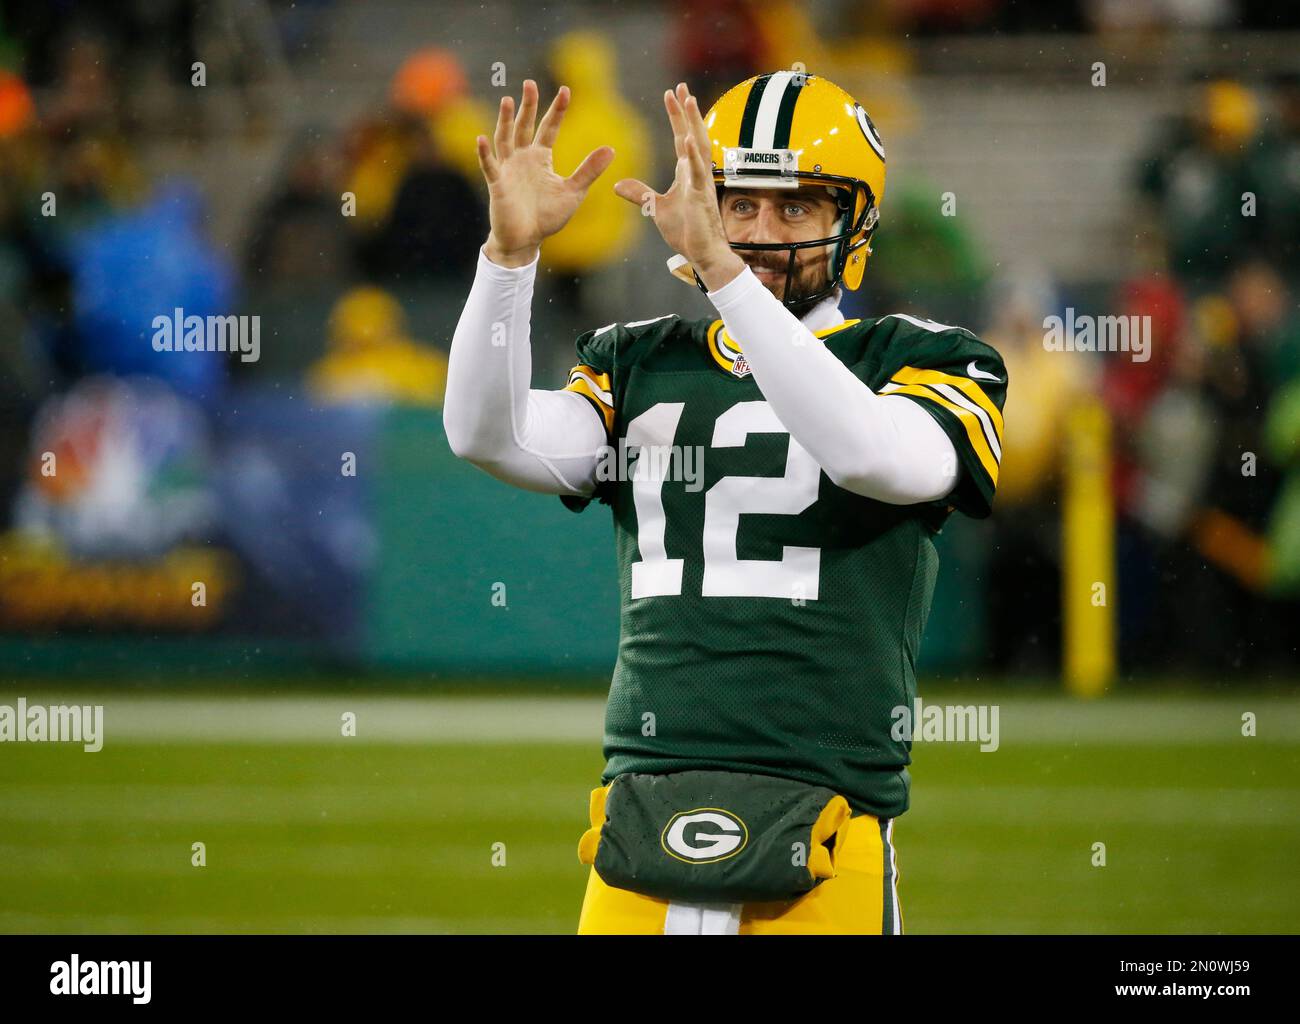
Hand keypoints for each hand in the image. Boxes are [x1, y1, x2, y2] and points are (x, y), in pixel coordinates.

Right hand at [476, 80, 614, 266]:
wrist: (526, 240)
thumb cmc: (547, 217)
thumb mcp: (573, 192)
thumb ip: (589, 170)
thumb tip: (611, 149)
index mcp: (541, 158)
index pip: (549, 128)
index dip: (557, 110)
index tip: (566, 90)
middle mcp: (523, 158)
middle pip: (525, 126)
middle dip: (528, 106)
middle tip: (530, 83)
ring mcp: (508, 169)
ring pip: (505, 139)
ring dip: (506, 121)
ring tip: (508, 100)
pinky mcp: (498, 185)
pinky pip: (490, 166)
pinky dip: (485, 154)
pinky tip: (482, 139)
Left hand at [614, 82, 744, 289]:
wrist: (702, 254)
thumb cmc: (687, 232)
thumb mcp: (655, 209)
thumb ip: (639, 193)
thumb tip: (618, 184)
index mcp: (686, 174)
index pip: (681, 138)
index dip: (677, 116)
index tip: (671, 94)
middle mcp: (696, 173)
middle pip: (692, 134)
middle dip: (686, 111)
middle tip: (680, 87)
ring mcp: (701, 184)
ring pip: (699, 146)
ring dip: (693, 123)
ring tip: (688, 100)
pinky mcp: (701, 198)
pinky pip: (698, 173)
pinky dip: (693, 156)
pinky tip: (688, 139)